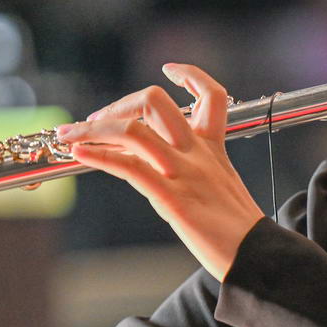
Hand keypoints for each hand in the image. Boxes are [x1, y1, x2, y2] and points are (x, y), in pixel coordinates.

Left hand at [56, 64, 263, 280]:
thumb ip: (195, 170)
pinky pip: (130, 167)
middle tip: (95, 121)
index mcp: (213, 149)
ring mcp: (184, 173)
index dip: (190, 75)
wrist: (257, 256)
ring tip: (69, 135)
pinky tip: (79, 153)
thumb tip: (159, 170)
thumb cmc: (237, 231)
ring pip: (134, 131)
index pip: (211, 94)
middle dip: (118, 105)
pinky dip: (98, 155)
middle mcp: (197, 153)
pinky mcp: (173, 198)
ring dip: (93, 128)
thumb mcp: (220, 188)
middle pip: (156, 103)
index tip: (170, 70)